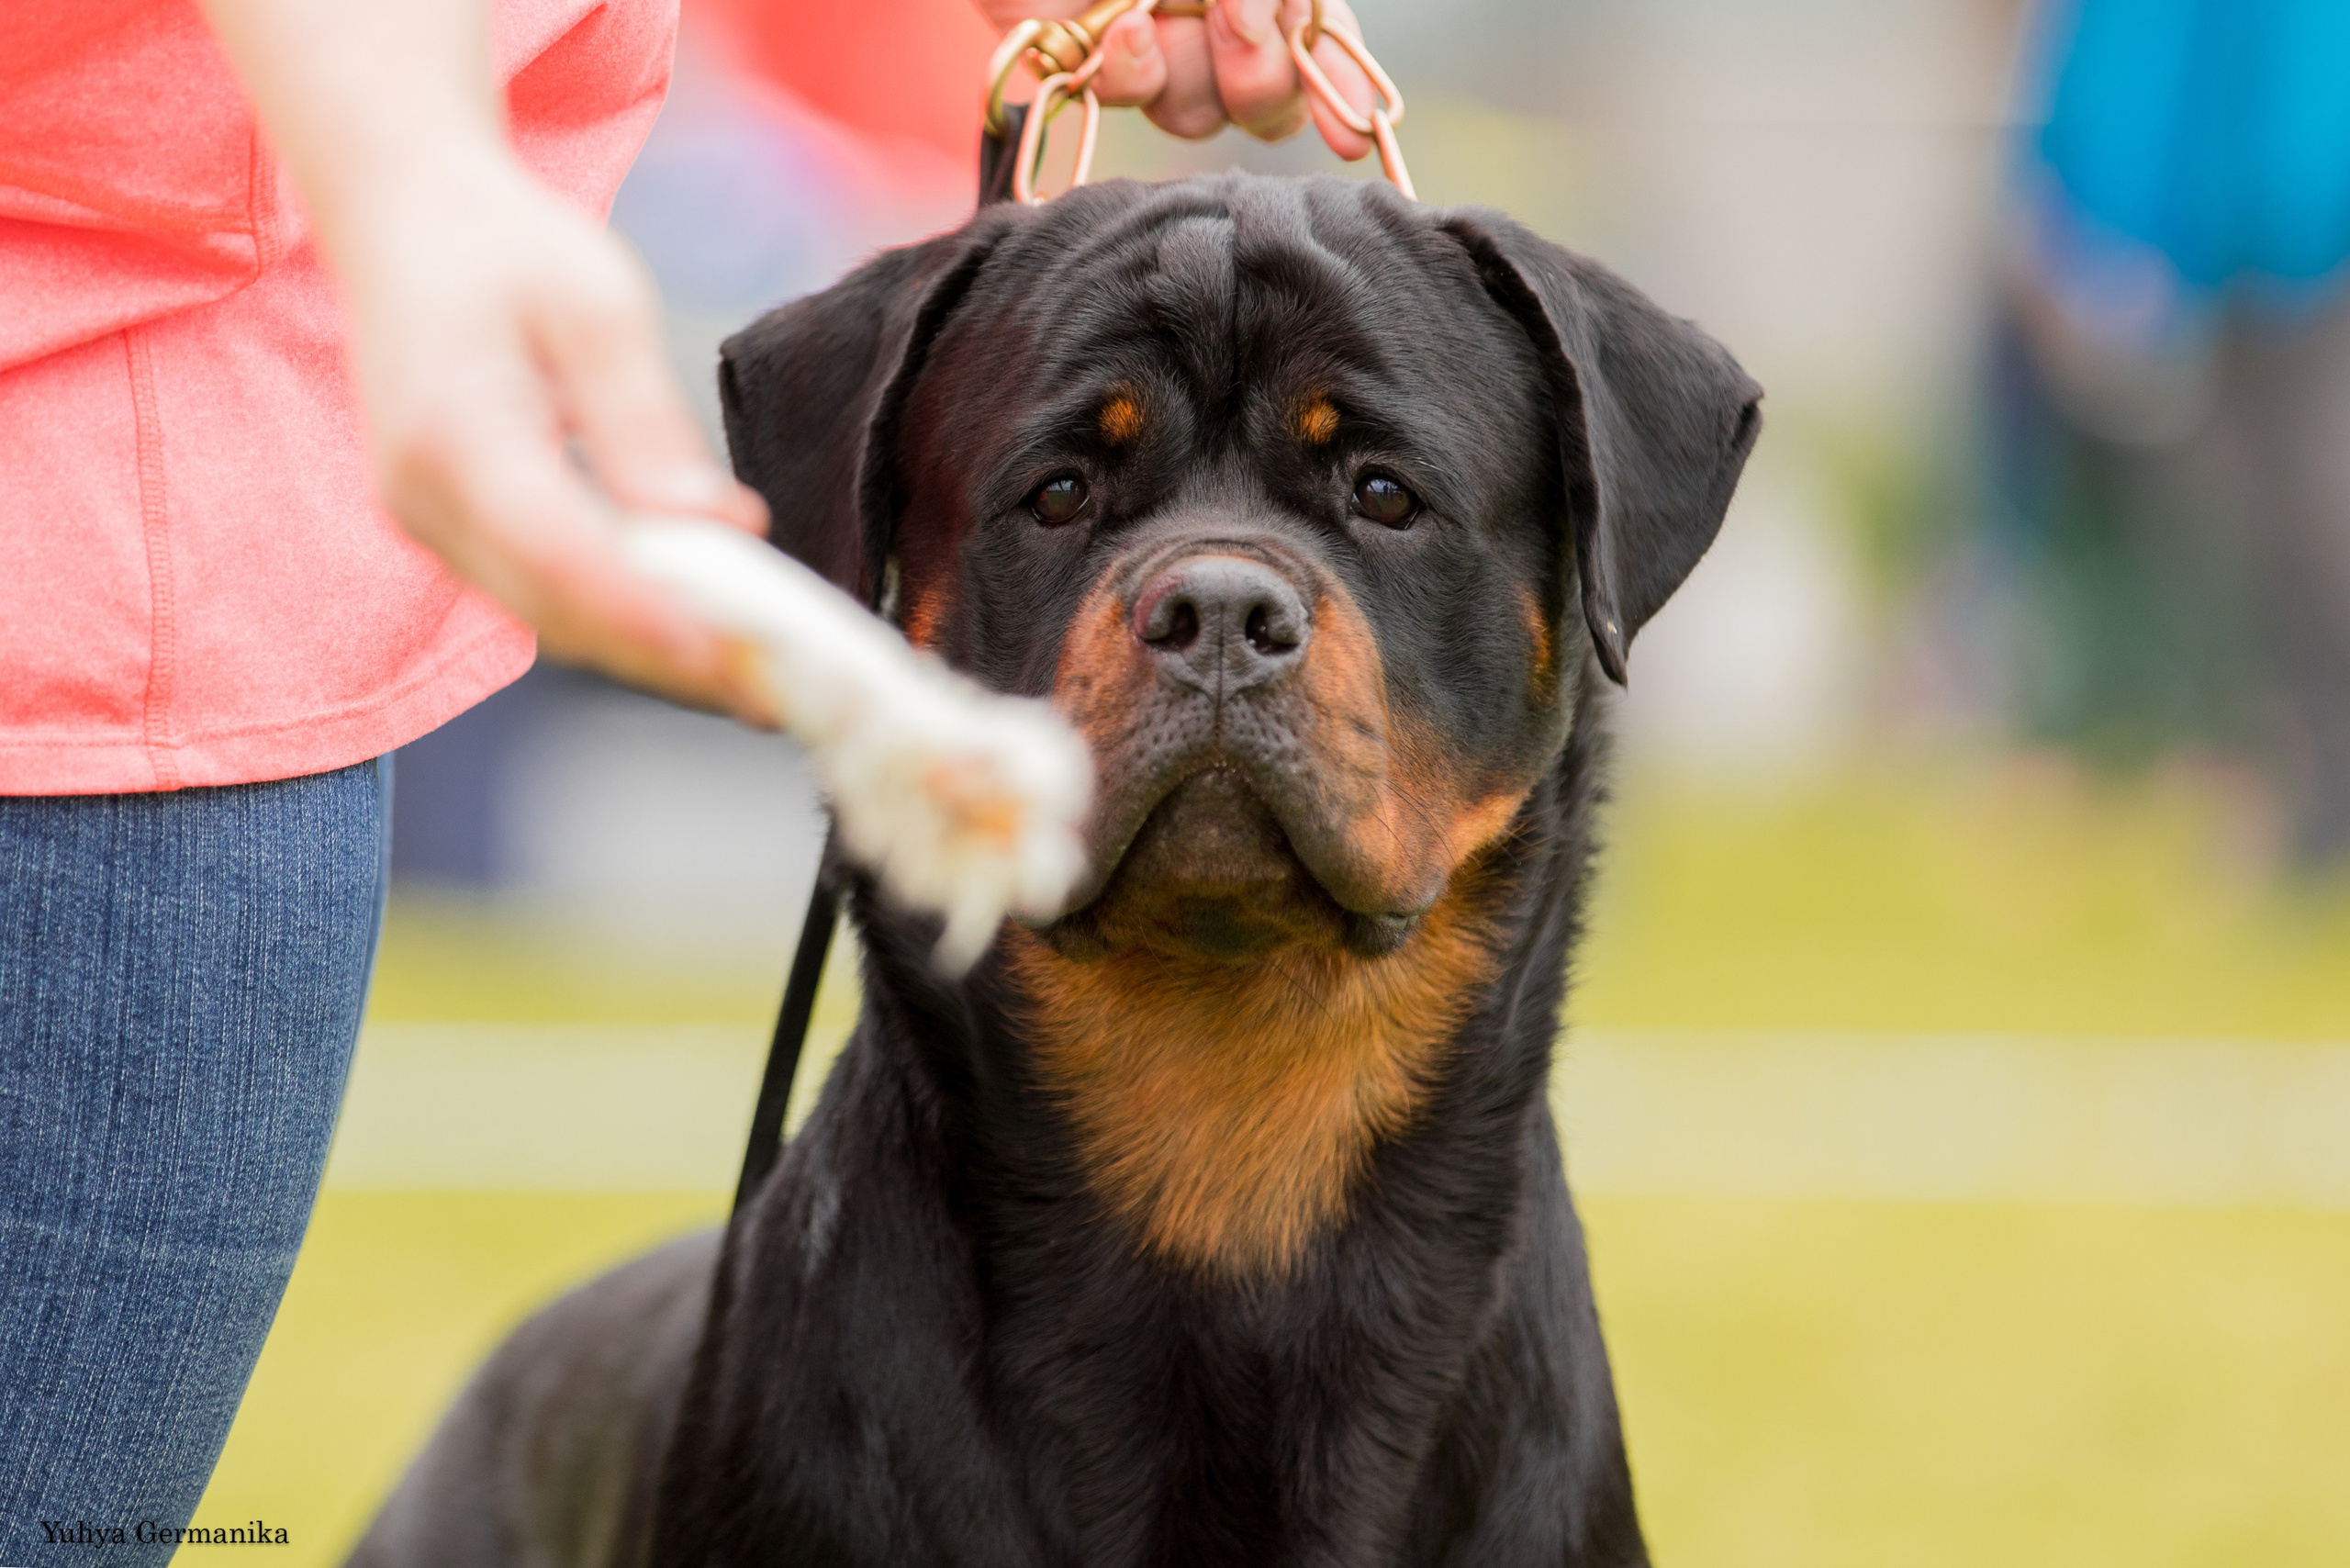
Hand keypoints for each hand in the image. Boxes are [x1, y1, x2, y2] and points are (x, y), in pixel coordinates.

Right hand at [326, 149, 777, 723]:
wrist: (403, 219)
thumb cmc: (504, 245)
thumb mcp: (598, 308)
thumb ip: (647, 425)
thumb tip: (722, 527)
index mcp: (453, 436)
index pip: (560, 559)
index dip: (651, 620)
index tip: (738, 660)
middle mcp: (424, 500)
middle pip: (560, 614)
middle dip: (673, 662)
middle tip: (779, 692)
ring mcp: (430, 525)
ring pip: (554, 621)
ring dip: (655, 655)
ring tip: (760, 677)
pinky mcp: (452, 532)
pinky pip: (544, 596)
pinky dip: (624, 620)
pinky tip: (702, 627)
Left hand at [974, 0, 1378, 159]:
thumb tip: (1273, 11)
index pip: (1320, 36)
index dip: (1343, 82)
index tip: (1355, 123)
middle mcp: (1216, 20)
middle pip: (1273, 99)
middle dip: (1264, 77)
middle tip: (1236, 23)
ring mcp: (1155, 48)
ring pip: (1203, 111)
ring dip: (1191, 68)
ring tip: (1152, 9)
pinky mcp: (1091, 67)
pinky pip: (1135, 96)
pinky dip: (1134, 67)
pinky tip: (1122, 29)